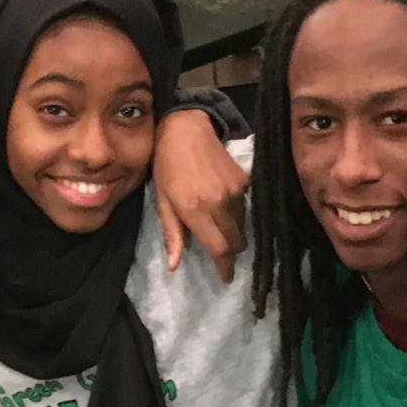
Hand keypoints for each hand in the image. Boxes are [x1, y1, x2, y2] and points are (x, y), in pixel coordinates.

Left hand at [152, 108, 248, 282]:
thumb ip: (172, 234)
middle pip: (235, 242)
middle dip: (230, 253)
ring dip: (232, 232)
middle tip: (221, 255)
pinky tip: (221, 204)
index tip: (225, 277)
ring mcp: (235, 191)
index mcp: (196, 210)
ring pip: (242, 226)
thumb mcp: (162, 202)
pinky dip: (235, 213)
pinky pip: (244, 207)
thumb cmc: (166, 167)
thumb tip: (174, 266)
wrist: (185, 129)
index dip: (224, 267)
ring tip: (218, 225)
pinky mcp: (244, 180)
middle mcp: (219, 203)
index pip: (219, 249)